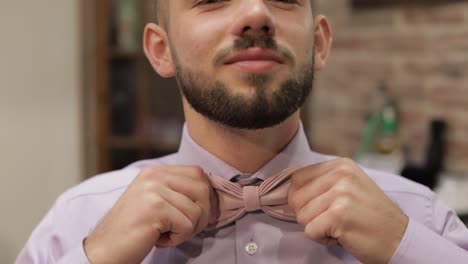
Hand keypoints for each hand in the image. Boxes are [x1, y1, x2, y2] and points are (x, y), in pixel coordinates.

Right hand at [84, 166, 217, 263]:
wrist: (104, 250)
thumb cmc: (133, 230)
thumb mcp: (154, 200)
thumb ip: (176, 191)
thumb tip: (211, 194)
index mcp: (155, 171)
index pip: (197, 173)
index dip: (206, 196)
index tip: (201, 215)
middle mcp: (154, 176)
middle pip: (203, 188)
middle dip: (203, 214)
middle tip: (185, 229)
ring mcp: (154, 190)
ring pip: (197, 211)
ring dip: (188, 230)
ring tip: (166, 234)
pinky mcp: (155, 208)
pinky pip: (187, 226)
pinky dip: (178, 238)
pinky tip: (158, 239)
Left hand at [288, 158, 407, 263]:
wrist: (400, 239)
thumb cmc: (371, 216)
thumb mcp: (350, 186)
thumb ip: (323, 182)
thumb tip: (291, 189)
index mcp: (341, 165)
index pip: (297, 178)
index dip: (301, 198)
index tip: (322, 207)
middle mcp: (340, 175)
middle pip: (295, 198)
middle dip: (309, 214)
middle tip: (334, 219)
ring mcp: (340, 194)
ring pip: (301, 216)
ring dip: (317, 227)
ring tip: (340, 226)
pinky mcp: (339, 215)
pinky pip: (310, 231)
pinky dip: (323, 239)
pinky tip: (342, 235)